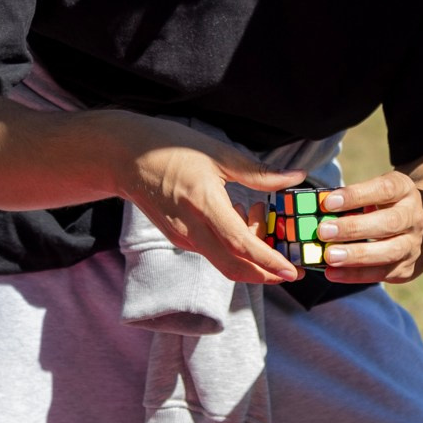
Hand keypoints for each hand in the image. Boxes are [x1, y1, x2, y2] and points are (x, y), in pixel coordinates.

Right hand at [105, 112, 305, 286]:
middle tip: (289, 269)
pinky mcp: (177, 238)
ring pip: (223, 260)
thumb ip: (258, 173)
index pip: (240, 245)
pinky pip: (211, 251)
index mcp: (203, 204)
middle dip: (265, 275)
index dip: (268, 261)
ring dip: (249, 253)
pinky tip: (235, 214)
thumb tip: (295, 177)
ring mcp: (182, 237)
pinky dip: (231, 245)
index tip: (291, 269)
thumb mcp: (220, 154)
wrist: (127, 157)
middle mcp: (191, 228)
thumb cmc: (173, 148)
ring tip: (255, 213)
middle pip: (233, 267)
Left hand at [308, 171, 422, 284]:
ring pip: (389, 252)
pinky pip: (381, 274)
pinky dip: (355, 275)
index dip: (356, 195)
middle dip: (354, 228)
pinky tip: (333, 273)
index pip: (384, 190)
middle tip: (324, 231)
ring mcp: (413, 244)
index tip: (328, 202)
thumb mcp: (378, 192)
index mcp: (404, 190)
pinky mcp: (407, 268)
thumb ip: (354, 199)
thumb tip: (319, 210)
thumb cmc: (388, 205)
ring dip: (356, 255)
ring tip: (329, 256)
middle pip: (389, 222)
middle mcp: (414, 217)